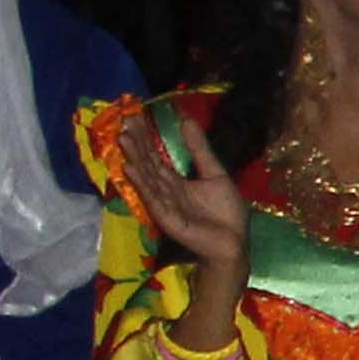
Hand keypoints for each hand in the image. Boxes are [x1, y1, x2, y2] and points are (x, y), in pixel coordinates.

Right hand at [115, 110, 250, 276]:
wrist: (234, 242)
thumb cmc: (225, 211)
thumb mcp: (214, 174)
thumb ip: (200, 150)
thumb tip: (187, 120)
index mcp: (175, 181)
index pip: (155, 156)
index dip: (145, 138)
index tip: (135, 117)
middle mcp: (165, 190)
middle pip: (147, 163)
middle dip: (136, 143)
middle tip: (125, 121)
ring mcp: (164, 203)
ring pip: (146, 177)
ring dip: (134, 158)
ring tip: (124, 139)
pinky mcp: (166, 217)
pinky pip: (152, 198)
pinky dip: (141, 183)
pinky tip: (131, 168)